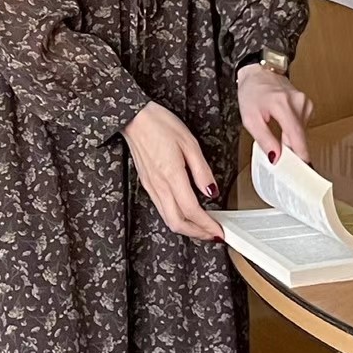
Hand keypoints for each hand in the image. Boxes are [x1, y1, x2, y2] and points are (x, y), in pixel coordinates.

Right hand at [121, 103, 223, 241]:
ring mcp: (151, 187)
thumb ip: (201, 171)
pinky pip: (162, 209)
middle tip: (212, 235)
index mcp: (171, 175)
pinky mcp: (147, 184)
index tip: (218, 230)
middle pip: (177, 223)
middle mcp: (158, 186)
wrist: (134, 118)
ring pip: (168, 219)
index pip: (191, 210)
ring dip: (187, 228)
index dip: (207, 225)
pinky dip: (177, 218)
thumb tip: (211, 190)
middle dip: (196, 234)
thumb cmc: (159, 124)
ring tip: (202, 227)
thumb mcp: (189, 143)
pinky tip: (186, 213)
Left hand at [238, 65, 312, 162]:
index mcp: (283, 105)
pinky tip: (283, 128)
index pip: (296, 136)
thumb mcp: (250, 119)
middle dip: (292, 151)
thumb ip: (264, 139)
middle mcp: (298, 102)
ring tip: (278, 139)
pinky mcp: (307, 104)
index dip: (300, 156)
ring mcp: (305, 102)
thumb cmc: (252, 92)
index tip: (303, 171)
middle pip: (300, 137)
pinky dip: (293, 131)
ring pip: (301, 133)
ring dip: (290, 140)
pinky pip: (301, 126)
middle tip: (283, 163)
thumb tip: (276, 157)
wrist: (259, 71)